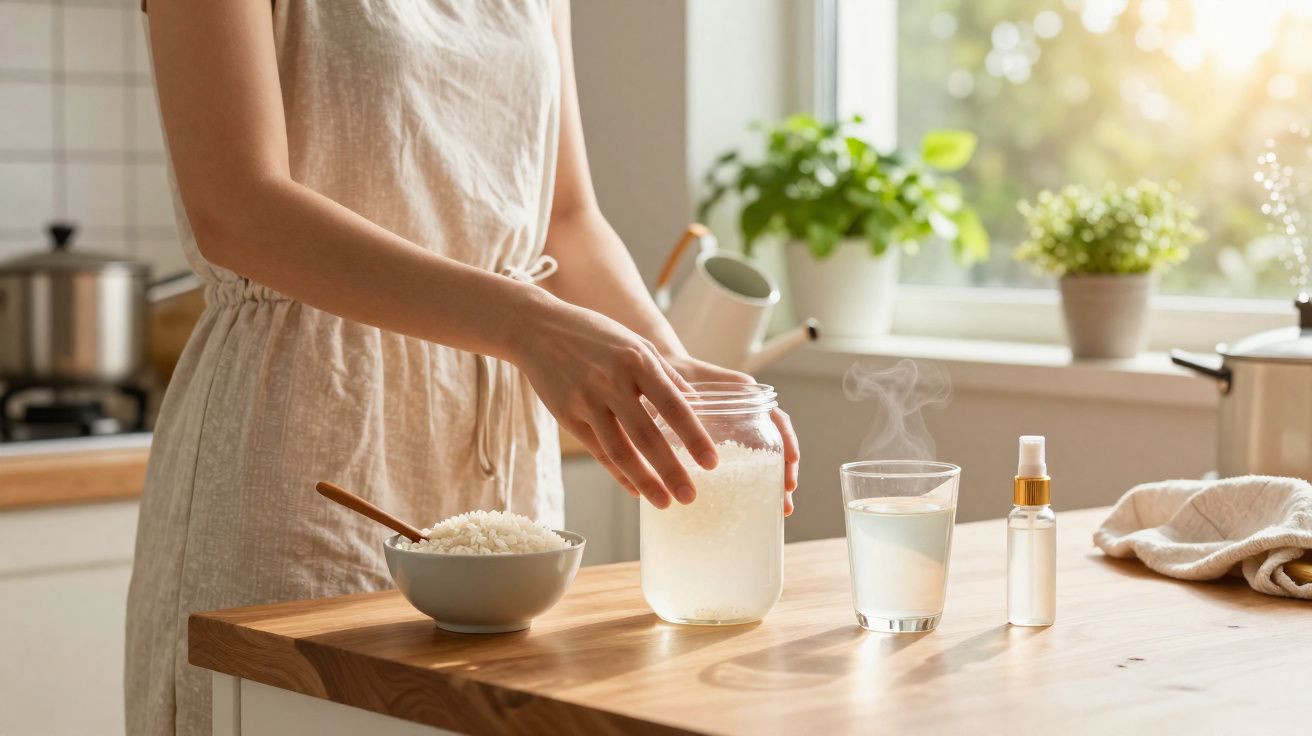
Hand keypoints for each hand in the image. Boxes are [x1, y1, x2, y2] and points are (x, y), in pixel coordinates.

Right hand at [509, 295, 717, 508]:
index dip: (694, 437)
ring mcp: (586, 401)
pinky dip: (618, 473)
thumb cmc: (595, 334)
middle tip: (690, 496)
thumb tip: (693, 403)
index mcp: (637, 361)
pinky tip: (635, 489)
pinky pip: (597, 451)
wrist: (538, 329)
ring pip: (619, 451)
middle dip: (671, 471)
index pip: (673, 406)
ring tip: (664, 502)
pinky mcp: (567, 416)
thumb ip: (665, 373)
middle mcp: (611, 382)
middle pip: (647, 436)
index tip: (711, 463)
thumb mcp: (635, 343)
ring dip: (644, 482)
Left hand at [664, 355, 800, 516]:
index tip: (791, 460)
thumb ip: (699, 392)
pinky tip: (752, 504)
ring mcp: (737, 434)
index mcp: (745, 398)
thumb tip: (718, 407)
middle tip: (786, 502)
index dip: (787, 439)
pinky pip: (744, 467)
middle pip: (777, 446)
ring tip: (781, 509)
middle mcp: (747, 417)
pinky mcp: (723, 447)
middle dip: (785, 473)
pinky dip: (752, 484)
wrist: (659, 377)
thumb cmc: (675, 374)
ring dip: (774, 484)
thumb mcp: (688, 380)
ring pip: (764, 460)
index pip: (777, 419)